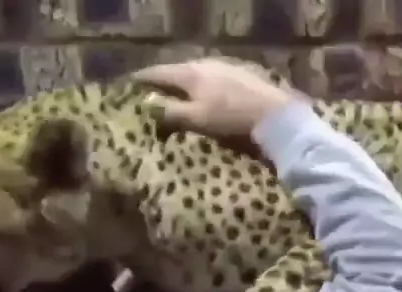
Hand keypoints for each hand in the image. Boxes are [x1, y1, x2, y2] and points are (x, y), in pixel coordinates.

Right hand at [133, 58, 292, 136]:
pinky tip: (203, 95)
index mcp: (189, 73)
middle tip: (151, 90)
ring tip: (176, 94)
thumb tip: (148, 104)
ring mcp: (223, 66)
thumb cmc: (228, 117)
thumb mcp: (195, 118)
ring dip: (183, 82)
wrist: (271, 113)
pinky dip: (200, 85)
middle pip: (177, 70)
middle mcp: (204, 63)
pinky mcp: (238, 73)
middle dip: (163, 80)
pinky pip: (210, 76)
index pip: (159, 72)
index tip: (129, 82)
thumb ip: (170, 111)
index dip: (143, 78)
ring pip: (195, 72)